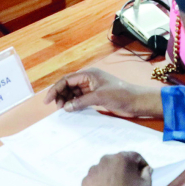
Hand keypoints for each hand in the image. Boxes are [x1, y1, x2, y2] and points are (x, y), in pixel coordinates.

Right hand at [43, 68, 163, 117]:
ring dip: (68, 101)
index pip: (67, 80)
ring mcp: (92, 88)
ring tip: (65, 111)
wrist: (136, 101)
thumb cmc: (120, 95)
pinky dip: (75, 104)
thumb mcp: (99, 97)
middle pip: (68, 86)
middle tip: (59, 109)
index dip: (55, 89)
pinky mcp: (96, 96)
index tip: (48, 101)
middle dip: (61, 96)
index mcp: (89, 74)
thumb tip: (66, 107)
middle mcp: (89, 79)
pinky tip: (72, 111)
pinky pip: (80, 99)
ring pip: (73, 93)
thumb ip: (81, 101)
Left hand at [82, 152, 152, 185]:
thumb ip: (147, 172)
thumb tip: (145, 168)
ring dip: (111, 174)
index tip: (143, 174)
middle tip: (129, 182)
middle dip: (125, 168)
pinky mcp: (85, 181)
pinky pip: (96, 177)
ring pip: (105, 168)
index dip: (141, 165)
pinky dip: (100, 182)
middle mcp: (106, 159)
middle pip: (118, 161)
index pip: (135, 157)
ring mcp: (93, 170)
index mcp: (122, 158)